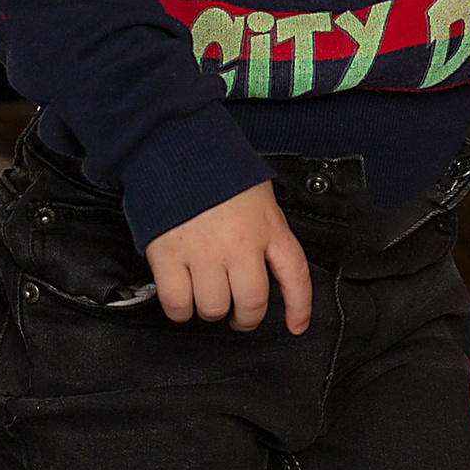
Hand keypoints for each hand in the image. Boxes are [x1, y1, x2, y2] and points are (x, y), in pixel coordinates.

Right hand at [146, 178, 312, 333]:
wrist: (173, 144)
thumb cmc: (214, 166)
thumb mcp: (257, 195)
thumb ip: (263, 228)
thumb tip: (263, 261)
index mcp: (267, 226)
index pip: (295, 275)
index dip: (300, 307)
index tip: (297, 325)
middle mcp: (240, 244)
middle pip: (252, 303)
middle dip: (246, 318)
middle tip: (239, 316)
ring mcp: (204, 252)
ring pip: (214, 308)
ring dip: (210, 311)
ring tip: (206, 299)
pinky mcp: (169, 256)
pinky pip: (177, 303)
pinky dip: (179, 310)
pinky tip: (181, 300)